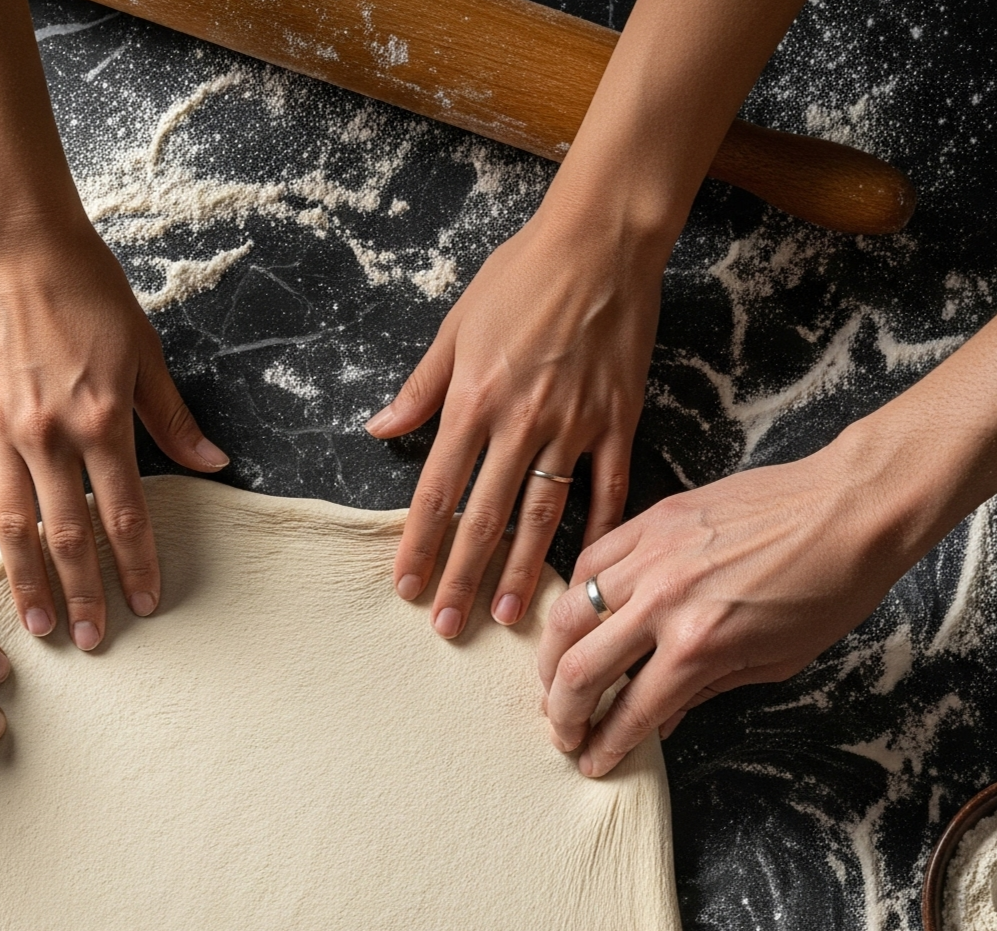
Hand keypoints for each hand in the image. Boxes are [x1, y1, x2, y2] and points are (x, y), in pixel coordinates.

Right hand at [0, 223, 227, 648]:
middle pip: (67, 536)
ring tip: (37, 629)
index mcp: (101, 421)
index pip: (126, 515)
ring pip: (12, 525)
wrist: (13, 237)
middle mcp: (48, 435)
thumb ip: (174, 419)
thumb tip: (217, 466)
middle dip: (82, 595)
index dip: (136, 566)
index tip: (144, 607)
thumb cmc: (86, 288)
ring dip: (25, 583)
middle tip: (91, 642)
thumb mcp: (145, 351)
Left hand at [366, 211, 658, 638]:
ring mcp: (574, 424)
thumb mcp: (456, 325)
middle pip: (483, 518)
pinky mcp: (618, 419)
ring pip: (541, 516)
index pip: (437, 491)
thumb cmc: (523, 273)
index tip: (406, 588)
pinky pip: (608, 487)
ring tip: (509, 618)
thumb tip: (379, 429)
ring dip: (523, 572)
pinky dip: (597, 531)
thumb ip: (420, 388)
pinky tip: (586, 570)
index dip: (418, 545)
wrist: (603, 237)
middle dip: (463, 578)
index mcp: (473, 400)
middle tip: (448, 627)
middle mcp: (520, 420)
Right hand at [539, 439, 906, 775]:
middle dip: (562, 715)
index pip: (630, 712)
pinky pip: (589, 562)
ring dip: (551, 660)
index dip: (604, 747)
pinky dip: (574, 596)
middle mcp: (664, 602)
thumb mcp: (776, 662)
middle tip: (563, 732)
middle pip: (581, 671)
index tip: (591, 761)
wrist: (855, 507)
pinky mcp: (653, 520)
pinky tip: (576, 617)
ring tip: (553, 681)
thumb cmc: (831, 587)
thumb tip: (661, 718)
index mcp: (699, 647)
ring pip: (568, 617)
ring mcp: (653, 557)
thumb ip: (706, 690)